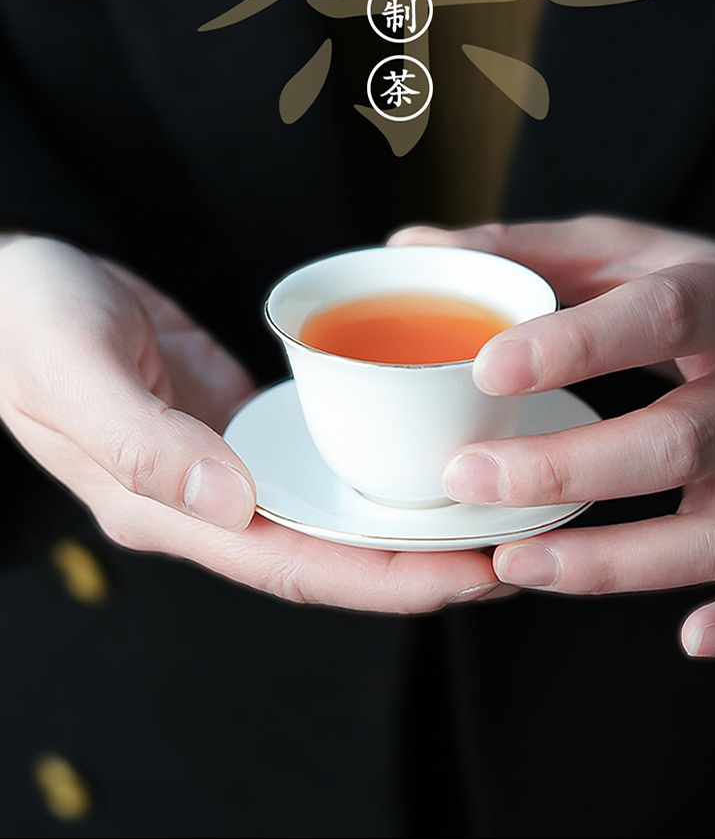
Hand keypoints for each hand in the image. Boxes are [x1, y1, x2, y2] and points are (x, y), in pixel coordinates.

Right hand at [0, 235, 498, 611]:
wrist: (15, 285)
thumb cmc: (33, 325)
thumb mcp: (76, 372)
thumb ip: (144, 444)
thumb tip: (230, 502)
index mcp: (167, 510)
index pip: (294, 563)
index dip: (383, 579)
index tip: (467, 578)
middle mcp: (206, 502)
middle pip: (330, 551)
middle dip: (420, 564)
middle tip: (513, 553)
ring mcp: (225, 467)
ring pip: (331, 510)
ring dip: (407, 522)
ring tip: (491, 515)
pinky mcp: (239, 426)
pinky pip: (316, 456)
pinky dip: (372, 467)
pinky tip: (422, 456)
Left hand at [389, 216, 714, 653]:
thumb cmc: (684, 284)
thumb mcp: (615, 248)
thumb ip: (520, 248)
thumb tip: (410, 247)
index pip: (658, 317)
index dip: (576, 346)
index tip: (485, 368)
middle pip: (677, 442)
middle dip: (567, 469)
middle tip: (464, 476)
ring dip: (618, 560)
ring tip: (516, 562)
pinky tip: (690, 639)